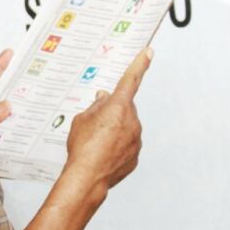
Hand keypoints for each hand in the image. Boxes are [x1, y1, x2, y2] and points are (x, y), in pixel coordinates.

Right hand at [64, 47, 152, 192]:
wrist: (87, 177)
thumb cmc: (82, 148)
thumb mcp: (81, 120)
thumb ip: (95, 107)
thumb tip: (103, 99)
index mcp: (118, 107)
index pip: (131, 80)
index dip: (139, 64)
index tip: (148, 52)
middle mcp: (132, 120)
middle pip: (124, 108)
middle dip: (113, 111)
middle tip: (96, 124)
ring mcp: (136, 138)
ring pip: (127, 126)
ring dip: (115, 130)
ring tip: (97, 142)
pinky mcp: (135, 155)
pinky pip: (127, 144)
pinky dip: (117, 146)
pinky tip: (103, 153)